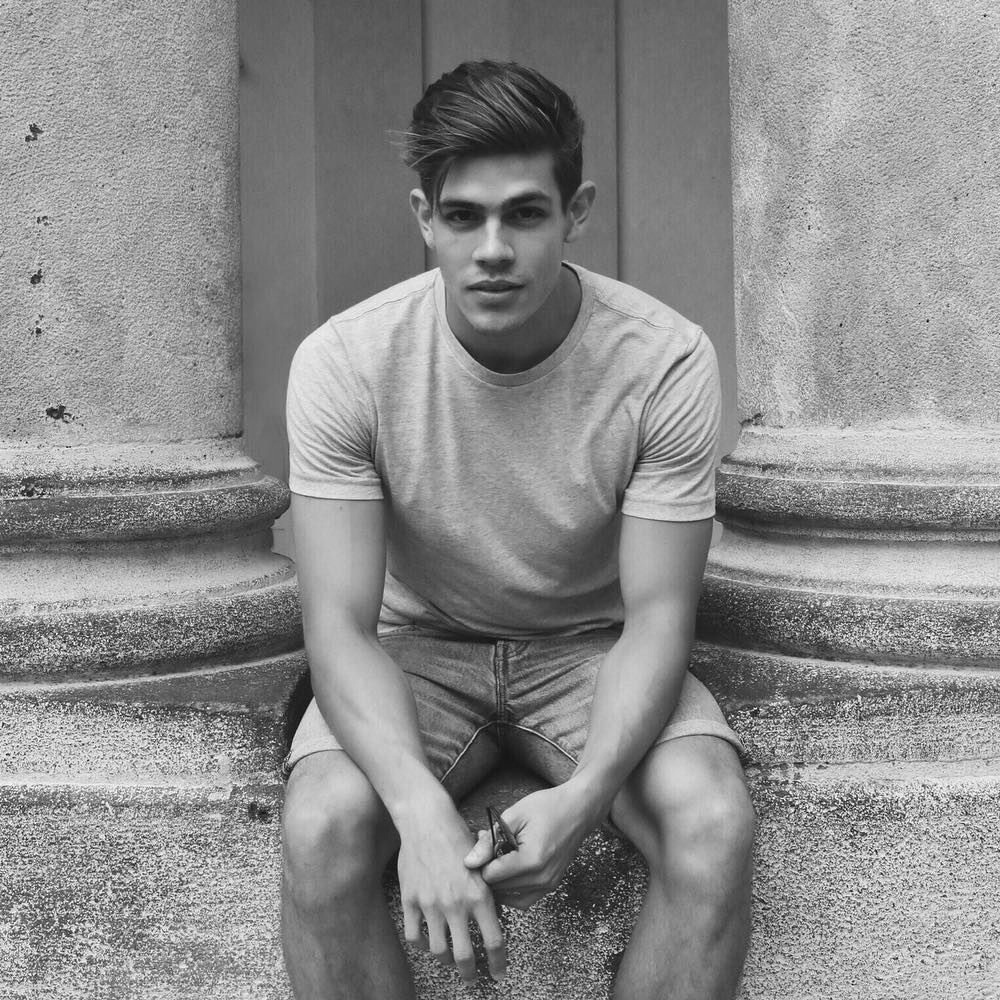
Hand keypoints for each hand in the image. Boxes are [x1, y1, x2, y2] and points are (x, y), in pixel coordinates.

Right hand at [397, 798, 506, 983]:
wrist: (427, 820)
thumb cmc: (457, 837)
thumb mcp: (482, 864)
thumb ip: (487, 893)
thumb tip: (493, 919)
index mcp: (479, 895)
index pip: (494, 941)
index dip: (498, 963)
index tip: (498, 974)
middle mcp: (455, 904)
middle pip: (464, 957)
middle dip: (470, 973)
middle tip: (472, 977)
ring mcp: (430, 904)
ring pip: (438, 950)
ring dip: (446, 960)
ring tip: (450, 959)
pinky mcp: (410, 900)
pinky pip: (414, 936)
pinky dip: (421, 944)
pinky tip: (427, 941)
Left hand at [463, 784, 596, 909]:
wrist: (578, 810)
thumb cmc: (546, 807)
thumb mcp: (514, 816)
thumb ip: (490, 841)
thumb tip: (469, 863)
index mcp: (531, 860)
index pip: (490, 876)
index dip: (480, 860)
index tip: (481, 842)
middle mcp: (541, 878)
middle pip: (498, 888)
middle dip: (487, 868)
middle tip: (489, 843)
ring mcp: (548, 885)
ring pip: (508, 896)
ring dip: (498, 879)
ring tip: (499, 852)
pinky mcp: (551, 886)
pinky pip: (523, 900)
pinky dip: (510, 890)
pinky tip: (506, 871)